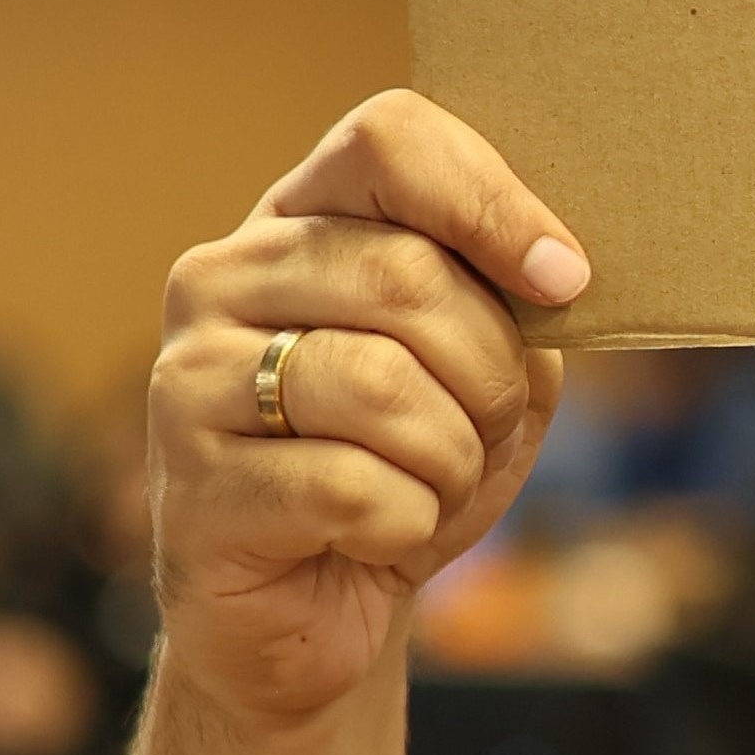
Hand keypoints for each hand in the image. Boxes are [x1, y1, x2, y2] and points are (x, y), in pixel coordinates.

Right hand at [147, 91, 587, 727]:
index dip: (492, 202)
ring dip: (451, 457)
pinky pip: (353, 489)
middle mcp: (220, 277)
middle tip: (486, 429)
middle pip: (403, 275)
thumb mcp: (480, 370)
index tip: (565, 280)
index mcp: (294, 220)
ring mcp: (188, 379)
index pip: (389, 140)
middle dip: (489, 372)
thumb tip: (556, 272)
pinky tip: (375, 536)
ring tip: (430, 485)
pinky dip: (407, 523)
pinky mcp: (193, 488)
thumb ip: (511, 303)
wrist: (310, 614)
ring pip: (381, 386)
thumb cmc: (401, 472)